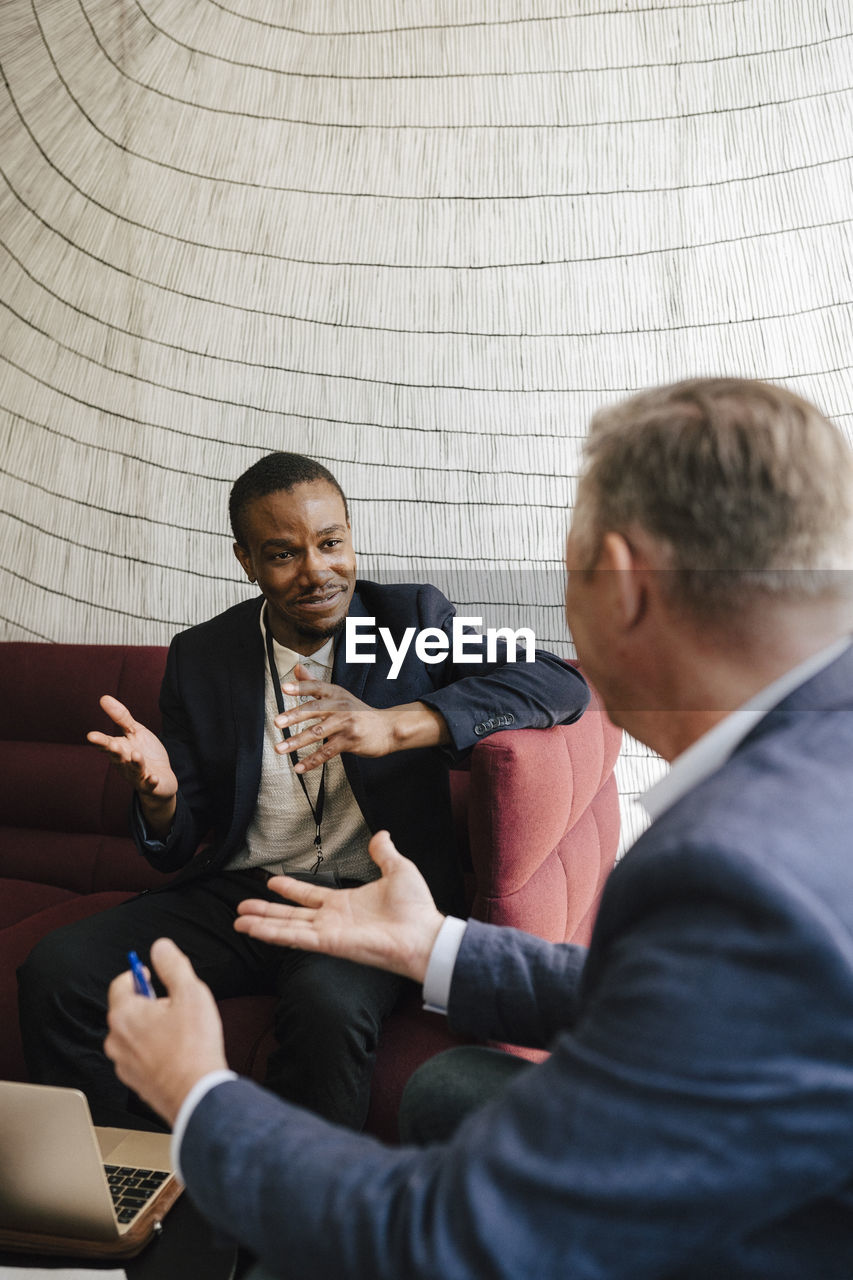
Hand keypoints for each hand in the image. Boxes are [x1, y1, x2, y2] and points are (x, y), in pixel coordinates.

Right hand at [87, 696, 176, 833]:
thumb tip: (103, 697)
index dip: (100, 741)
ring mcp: (138, 775)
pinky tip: (153, 777)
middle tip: (112, 745)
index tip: (91, 736)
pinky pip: (151, 784)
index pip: (107, 744)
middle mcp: (126, 764)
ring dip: (135, 763)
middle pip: (119, 757)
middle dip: (115, 752)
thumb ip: (120, 717)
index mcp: (120, 750)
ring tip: (136, 755)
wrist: (161, 778)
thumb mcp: (135, 732)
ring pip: (135, 769)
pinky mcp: (151, 784)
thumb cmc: (145, 752)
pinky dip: (151, 781)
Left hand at [104, 938, 227, 1127]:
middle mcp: (116, 1039)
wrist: (197, 1094)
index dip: (139, 974)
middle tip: (176, 1005)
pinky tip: (177, 1051)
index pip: (121, 982)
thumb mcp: (190, 992)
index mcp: (124, 1014)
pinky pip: (140, 1055)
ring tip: (180, 1031)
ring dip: (152, 1027)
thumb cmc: (193, 1046)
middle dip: (150, 1002)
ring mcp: (123, 1063)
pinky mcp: (134, 1081)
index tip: (154, 974)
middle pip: (128, 1008)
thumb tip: (160, 947)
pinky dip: (154, 1049)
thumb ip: (173, 965)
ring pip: (134, 1033)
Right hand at [234, 830, 444, 983]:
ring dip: (261, 924)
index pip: (310, 895)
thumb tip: (381, 834)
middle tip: (242, 906)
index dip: (291, 888)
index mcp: (345, 903)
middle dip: (266, 911)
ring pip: (286, 927)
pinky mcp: (329, 943)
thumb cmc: (415, 908)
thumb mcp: (398, 870)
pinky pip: (295, 937)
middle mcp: (332, 919)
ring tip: (238, 920)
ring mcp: (328, 932)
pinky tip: (254, 929)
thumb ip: (384, 853)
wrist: (423, 934)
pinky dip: (272, 934)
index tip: (272, 881)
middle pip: (290, 914)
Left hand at [275, 665, 447, 772]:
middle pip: (315, 709)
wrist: (388, 728)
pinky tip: (299, 766)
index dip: (300, 687)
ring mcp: (346, 725)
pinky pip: (327, 752)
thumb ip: (314, 682)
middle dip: (294, 716)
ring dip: (297, 742)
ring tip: (280, 748)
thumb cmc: (359, 712)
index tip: (285, 688)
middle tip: (277, 722)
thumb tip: (296, 668)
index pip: (316, 687)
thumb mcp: (339, 694)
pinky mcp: (350, 742)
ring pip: (318, 733)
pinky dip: (311, 761)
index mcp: (336, 693)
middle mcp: (341, 707)